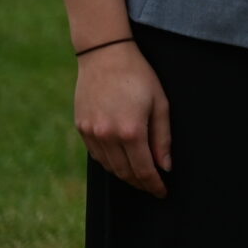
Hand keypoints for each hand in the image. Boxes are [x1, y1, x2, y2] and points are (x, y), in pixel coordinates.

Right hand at [75, 41, 172, 197]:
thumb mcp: (160, 103)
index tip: (162, 192)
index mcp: (131, 131)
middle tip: (152, 187)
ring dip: (125, 175)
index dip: (154, 184)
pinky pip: (96, 155)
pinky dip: (110, 162)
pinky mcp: (81, 127)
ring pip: (109, 166)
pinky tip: (121, 161)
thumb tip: (165, 166)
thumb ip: (163, 138)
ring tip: (139, 177)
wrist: (105, 55)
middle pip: (125, 172)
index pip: (144, 169)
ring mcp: (91, 133)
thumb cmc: (139, 76)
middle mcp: (108, 136)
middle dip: (140, 183)